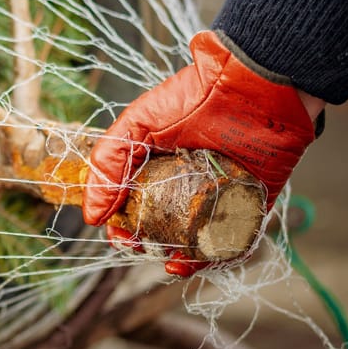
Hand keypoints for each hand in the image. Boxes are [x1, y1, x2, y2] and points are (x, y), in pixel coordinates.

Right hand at [84, 30, 320, 275]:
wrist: (255, 87)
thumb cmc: (195, 97)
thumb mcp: (138, 124)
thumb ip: (108, 165)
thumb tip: (92, 215)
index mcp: (159, 162)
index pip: (135, 201)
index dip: (122, 222)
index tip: (117, 234)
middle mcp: (188, 181)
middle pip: (163, 224)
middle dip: (148, 242)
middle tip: (140, 247)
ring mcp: (220, 194)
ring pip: (196, 236)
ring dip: (179, 255)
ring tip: (168, 261)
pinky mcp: (251, 203)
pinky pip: (232, 238)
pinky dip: (213, 255)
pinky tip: (194, 260)